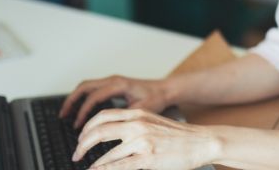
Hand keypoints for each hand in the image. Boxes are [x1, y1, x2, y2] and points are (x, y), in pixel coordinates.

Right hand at [59, 76, 170, 127]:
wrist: (165, 90)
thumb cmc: (156, 98)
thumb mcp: (142, 110)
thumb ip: (125, 117)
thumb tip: (109, 128)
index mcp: (119, 85)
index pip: (94, 97)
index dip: (83, 112)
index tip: (78, 126)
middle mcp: (113, 80)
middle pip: (84, 86)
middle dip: (71, 101)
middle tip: (62, 115)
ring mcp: (112, 81)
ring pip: (86, 86)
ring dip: (75, 98)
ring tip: (65, 113)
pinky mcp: (113, 85)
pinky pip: (92, 89)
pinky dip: (82, 98)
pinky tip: (80, 110)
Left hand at [73, 108, 218, 169]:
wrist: (202, 141)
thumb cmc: (179, 135)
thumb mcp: (153, 122)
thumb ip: (133, 125)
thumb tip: (113, 133)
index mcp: (138, 113)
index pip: (103, 116)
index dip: (87, 127)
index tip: (80, 137)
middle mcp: (137, 124)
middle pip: (99, 130)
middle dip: (82, 143)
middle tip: (76, 152)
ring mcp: (142, 142)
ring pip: (107, 151)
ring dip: (92, 161)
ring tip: (86, 165)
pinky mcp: (148, 158)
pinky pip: (119, 165)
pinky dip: (104, 169)